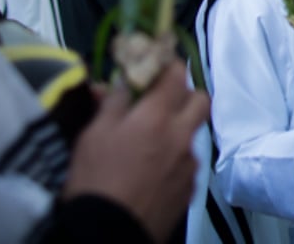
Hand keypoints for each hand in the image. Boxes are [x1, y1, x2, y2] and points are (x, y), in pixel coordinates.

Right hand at [64, 62, 209, 241]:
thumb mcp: (93, 134)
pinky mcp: (190, 188)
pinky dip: (175, 160)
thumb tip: (120, 82)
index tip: (156, 66)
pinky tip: (154, 171)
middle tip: (161, 102)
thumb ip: (112, 102)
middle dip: (184, 95)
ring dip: (178, 131)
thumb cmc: (95, 181)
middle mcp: (180, 136)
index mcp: (156, 116)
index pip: (176, 73)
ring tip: (151, 144)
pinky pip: (189, 163)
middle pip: (200, 99)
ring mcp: (189, 163)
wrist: (106, 232)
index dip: (167, 65)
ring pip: (194, 134)